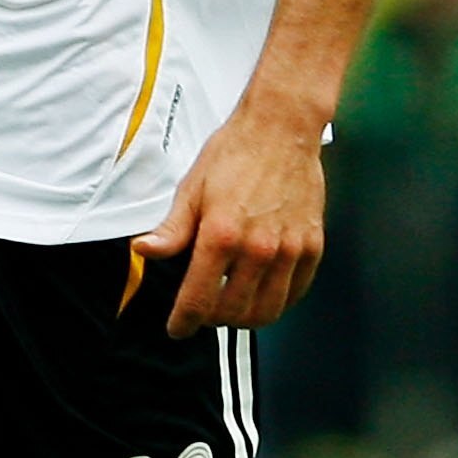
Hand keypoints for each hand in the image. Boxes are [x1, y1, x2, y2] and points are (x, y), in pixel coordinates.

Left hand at [134, 103, 325, 337]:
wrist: (282, 128)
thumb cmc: (233, 154)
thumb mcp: (191, 189)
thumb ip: (172, 229)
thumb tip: (144, 251)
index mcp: (221, 236)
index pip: (198, 300)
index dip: (184, 322)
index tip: (177, 329)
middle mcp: (258, 249)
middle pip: (233, 313)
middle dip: (212, 320)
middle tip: (202, 312)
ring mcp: (289, 249)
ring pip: (267, 311)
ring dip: (245, 318)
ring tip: (231, 308)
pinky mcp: (312, 245)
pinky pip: (295, 293)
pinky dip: (277, 303)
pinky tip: (262, 294)